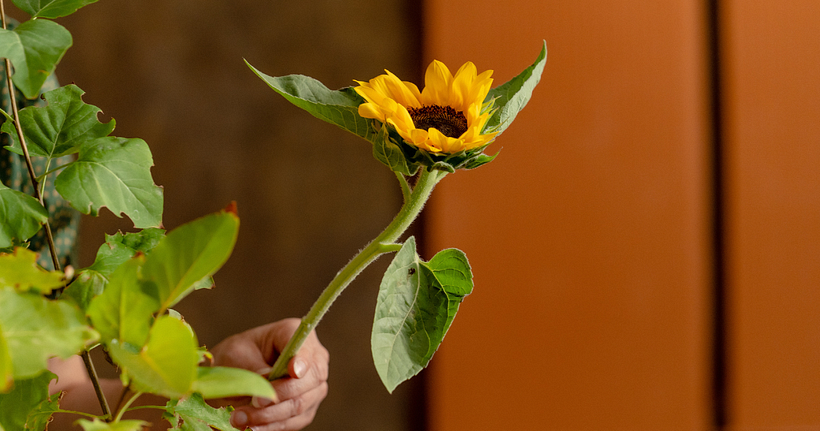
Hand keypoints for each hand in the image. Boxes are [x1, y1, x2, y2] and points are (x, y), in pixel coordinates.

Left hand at [210, 318, 328, 430]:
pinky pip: (294, 422)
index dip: (303, 359)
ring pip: (301, 404)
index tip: (293, 371)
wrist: (232, 376)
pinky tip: (252, 427)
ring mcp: (313, 386)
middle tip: (254, 402)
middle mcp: (312, 358)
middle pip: (310, 379)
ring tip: (240, 418)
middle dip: (280, 395)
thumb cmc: (235, 357)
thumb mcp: (237, 355)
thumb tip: (268, 389)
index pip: (306, 346)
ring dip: (270, 415)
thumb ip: (256, 369)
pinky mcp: (306, 409)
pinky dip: (272, 426)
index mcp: (294, 333)